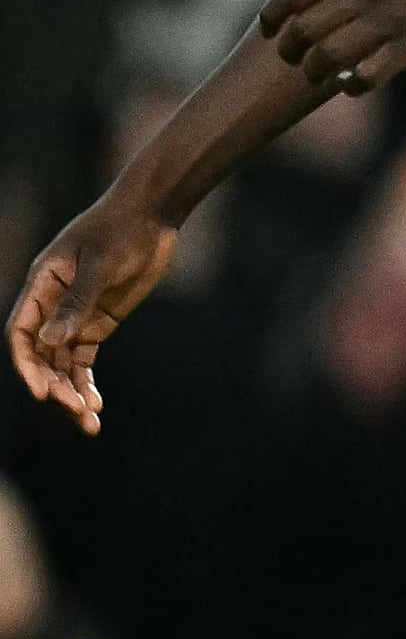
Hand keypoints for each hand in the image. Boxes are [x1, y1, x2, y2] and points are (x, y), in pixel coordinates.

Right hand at [12, 196, 178, 434]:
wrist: (151, 215)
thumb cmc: (120, 230)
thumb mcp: (100, 264)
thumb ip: (78, 303)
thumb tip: (51, 341)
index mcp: (41, 286)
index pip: (22, 334)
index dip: (28, 365)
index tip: (44, 393)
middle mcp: (51, 306)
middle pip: (43, 356)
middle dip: (56, 386)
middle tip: (77, 412)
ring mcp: (74, 316)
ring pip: (63, 363)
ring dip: (72, 392)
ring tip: (90, 423)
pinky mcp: (98, 323)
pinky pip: (84, 359)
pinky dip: (86, 382)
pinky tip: (96, 407)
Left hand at [256, 0, 405, 99]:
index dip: (272, 17)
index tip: (272, 32)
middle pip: (304, 29)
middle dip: (292, 51)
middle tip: (298, 61)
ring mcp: (390, 17)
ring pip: (328, 56)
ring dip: (317, 72)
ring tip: (323, 76)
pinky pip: (368, 75)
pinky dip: (352, 85)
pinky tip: (354, 83)